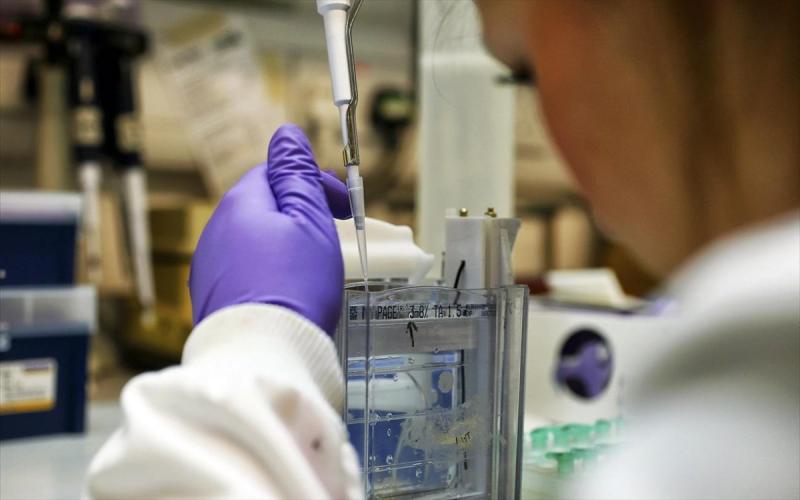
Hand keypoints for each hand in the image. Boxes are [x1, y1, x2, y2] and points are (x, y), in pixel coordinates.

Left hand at [189, 124, 351, 334]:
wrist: (265, 356)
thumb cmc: (294, 284)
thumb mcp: (307, 219)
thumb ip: (296, 173)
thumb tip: (286, 134)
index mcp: (239, 205)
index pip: (273, 173)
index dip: (311, 182)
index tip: (341, 204)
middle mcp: (215, 233)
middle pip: (262, 207)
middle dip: (299, 212)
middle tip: (333, 232)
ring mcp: (209, 269)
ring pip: (253, 240)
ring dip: (284, 243)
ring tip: (314, 266)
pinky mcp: (213, 301)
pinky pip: (245, 272)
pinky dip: (269, 272)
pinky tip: (289, 291)